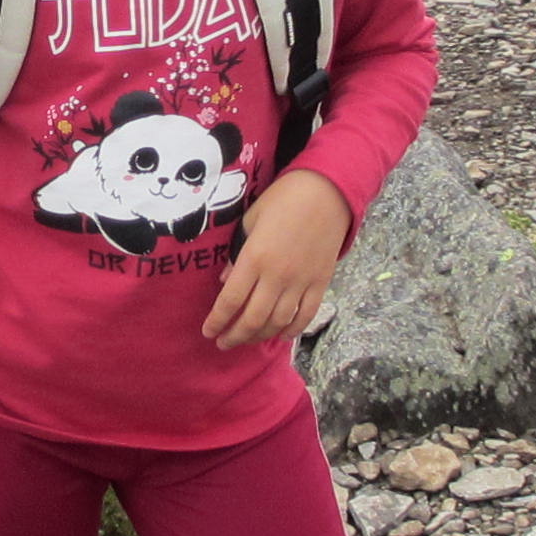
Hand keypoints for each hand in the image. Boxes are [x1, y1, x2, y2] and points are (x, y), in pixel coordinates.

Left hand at [201, 167, 348, 348]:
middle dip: (235, 336)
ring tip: (247, 340)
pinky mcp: (320, 283)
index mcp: (255, 257)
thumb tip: (224, 281)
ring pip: (278, 322)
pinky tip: (280, 335)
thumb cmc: (283, 199)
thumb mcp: (250, 220)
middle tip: (223, 343)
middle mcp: (277, 275)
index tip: (208, 332)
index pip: (230, 300)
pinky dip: (292, 330)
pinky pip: (305, 315)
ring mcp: (301, 282)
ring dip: (259, 337)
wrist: (327, 192)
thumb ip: (236, 253)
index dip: (217, 321)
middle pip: (253, 319)